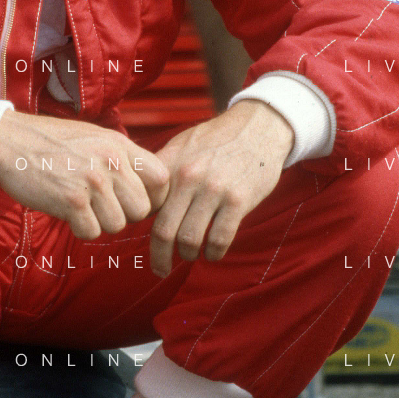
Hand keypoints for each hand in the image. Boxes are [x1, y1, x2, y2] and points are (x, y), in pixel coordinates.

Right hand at [0, 110, 169, 239]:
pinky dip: (79, 228)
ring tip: (80, 204)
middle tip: (100, 205)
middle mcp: (111, 161)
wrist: (8, 142)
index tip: (133, 201)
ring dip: (98, 222)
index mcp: (119, 145)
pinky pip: (92, 232)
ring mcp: (93, 181)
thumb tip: (148, 187)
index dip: (153, 197)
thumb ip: (121, 158)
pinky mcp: (72, 200)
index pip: (162, 179)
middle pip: (141, 209)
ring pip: (117, 225)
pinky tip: (66, 211)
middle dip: (123, 214)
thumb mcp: (94, 137)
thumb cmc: (50, 143)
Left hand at [150, 100, 293, 274]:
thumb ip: (161, 172)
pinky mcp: (238, 200)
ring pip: (190, 239)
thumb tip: (140, 201)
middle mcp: (188, 178)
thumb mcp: (181, 145)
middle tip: (160, 270)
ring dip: (188, 254)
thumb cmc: (215, 140)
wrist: (258, 127)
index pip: (144, 205)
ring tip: (189, 255)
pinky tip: (212, 253)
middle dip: (159, 256)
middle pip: (163, 230)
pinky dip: (213, 253)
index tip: (140, 238)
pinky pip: (219, 239)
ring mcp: (213, 190)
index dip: (141, 227)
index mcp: (169, 165)